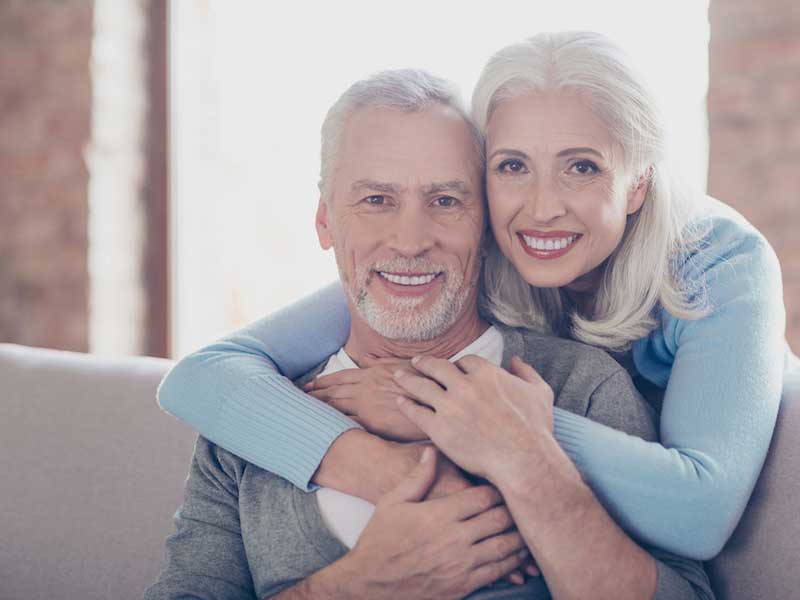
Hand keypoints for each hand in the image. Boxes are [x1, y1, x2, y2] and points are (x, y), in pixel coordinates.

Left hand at [304, 357, 428, 441]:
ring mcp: (368, 404)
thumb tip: (366, 360)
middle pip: (332, 392)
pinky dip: (330, 424)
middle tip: (294, 400)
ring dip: (316, 409)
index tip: (308, 386)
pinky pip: (346, 422)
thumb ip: (382, 364)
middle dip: (312, 396)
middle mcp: (366, 387)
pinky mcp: (373, 421)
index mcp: (372, 373)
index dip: (322, 382)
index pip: (340, 377)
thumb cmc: (424, 381)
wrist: (439, 396)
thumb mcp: (403, 367)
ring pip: (335, 406)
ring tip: (299, 413)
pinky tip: (319, 428)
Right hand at [340, 448, 529, 599]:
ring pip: (504, 547)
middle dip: (514, 509)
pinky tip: (520, 557)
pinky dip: (513, 563)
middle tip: (525, 501)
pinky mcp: (462, 586)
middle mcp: (454, 539)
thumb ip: (417, 477)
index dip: (499, 489)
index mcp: (439, 514)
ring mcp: (460, 565)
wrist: (368, 584)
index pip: (484, 497)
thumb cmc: (379, 540)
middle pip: (500, 519)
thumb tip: (433, 451)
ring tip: (531, 526)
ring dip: (520, 537)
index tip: (505, 483)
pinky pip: (497, 573)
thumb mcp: (392, 502)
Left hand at [394, 355, 554, 482]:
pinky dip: (406, 405)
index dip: (457, 364)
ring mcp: (450, 406)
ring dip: (408, 380)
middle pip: (438, 368)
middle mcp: (465, 385)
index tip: (451, 368)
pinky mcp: (439, 428)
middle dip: (425, 363)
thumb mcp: (540, 393)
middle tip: (415, 362)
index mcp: (487, 374)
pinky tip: (400, 402)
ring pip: (422, 387)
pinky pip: (416, 412)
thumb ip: (527, 373)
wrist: (523, 460)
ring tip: (398, 377)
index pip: (465, 362)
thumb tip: (515, 361)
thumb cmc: (535, 429)